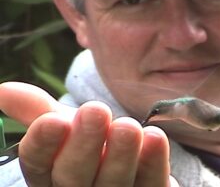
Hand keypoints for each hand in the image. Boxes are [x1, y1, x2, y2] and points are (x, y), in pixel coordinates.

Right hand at [0, 82, 179, 186]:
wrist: (128, 159)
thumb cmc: (91, 142)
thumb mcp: (67, 124)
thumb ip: (39, 111)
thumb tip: (4, 90)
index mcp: (53, 173)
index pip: (39, 164)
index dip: (44, 143)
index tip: (54, 119)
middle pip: (74, 177)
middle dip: (84, 144)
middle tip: (95, 111)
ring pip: (113, 184)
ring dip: (120, 155)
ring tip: (128, 127)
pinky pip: (151, 184)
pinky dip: (153, 163)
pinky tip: (155, 139)